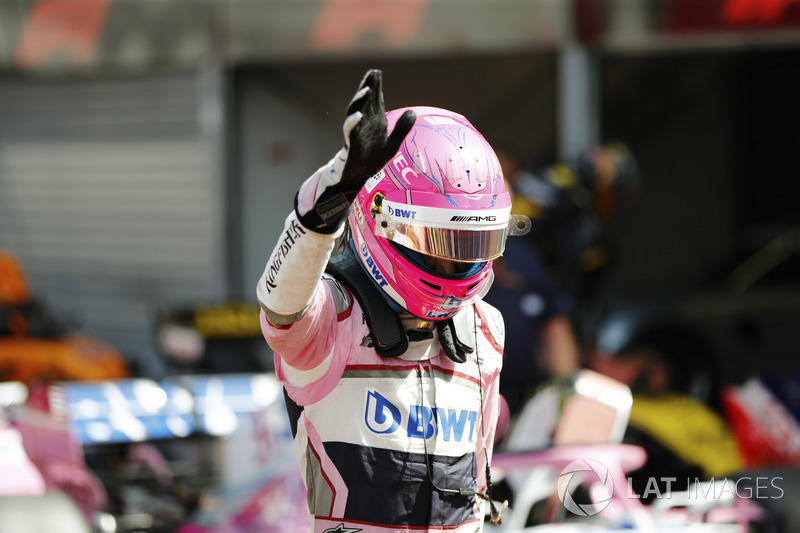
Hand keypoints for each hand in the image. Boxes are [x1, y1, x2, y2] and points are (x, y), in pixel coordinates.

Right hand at [341, 69, 415, 187]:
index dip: (375, 86)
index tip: (377, 72)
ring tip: (366, 91)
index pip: (373, 100)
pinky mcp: (349, 145)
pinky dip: (352, 123)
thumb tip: (413, 112)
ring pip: (354, 113)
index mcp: (372, 121)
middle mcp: (362, 124)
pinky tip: (359, 115)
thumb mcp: (392, 145)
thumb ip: (401, 129)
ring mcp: (354, 133)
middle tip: (372, 74)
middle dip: (367, 87)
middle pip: (363, 102)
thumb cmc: (373, 159)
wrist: (359, 177)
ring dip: (359, 102)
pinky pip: (349, 132)